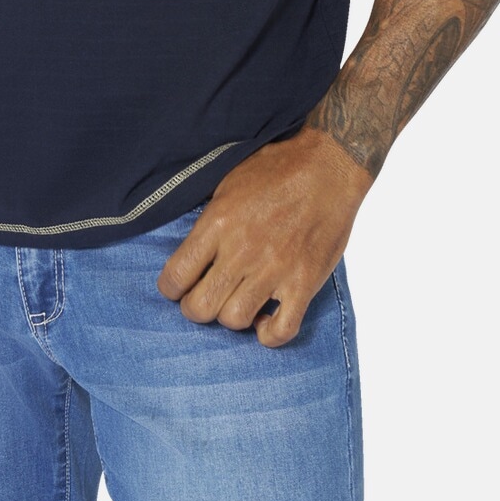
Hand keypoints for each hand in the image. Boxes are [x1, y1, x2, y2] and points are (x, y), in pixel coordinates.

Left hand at [155, 127, 372, 347]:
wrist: (329, 166)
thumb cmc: (278, 167)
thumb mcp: (229, 180)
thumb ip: (208, 217)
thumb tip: (187, 243)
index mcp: (219, 222)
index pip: (175, 276)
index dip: (170, 288)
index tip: (177, 286)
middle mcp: (242, 250)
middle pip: (200, 308)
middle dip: (195, 308)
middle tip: (205, 296)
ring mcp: (275, 270)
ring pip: (234, 320)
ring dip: (231, 315)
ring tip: (237, 301)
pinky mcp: (304, 283)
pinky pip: (281, 330)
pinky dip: (268, 334)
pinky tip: (264, 319)